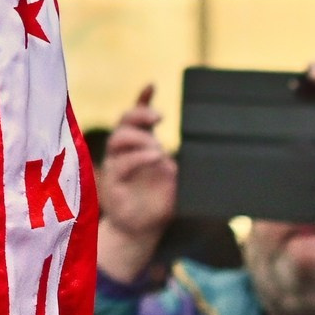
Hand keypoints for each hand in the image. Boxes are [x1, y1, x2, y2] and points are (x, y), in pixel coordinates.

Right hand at [94, 84, 177, 280]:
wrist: (142, 231)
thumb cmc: (159, 203)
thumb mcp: (176, 180)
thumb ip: (182, 164)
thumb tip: (202, 152)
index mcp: (139, 145)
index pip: (136, 116)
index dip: (142, 98)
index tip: (152, 84)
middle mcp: (123, 150)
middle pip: (124, 121)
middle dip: (140, 113)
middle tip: (160, 116)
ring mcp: (115, 164)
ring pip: (119, 138)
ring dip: (140, 137)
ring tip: (159, 147)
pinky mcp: (112, 181)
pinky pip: (121, 163)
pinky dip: (138, 157)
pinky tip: (155, 157)